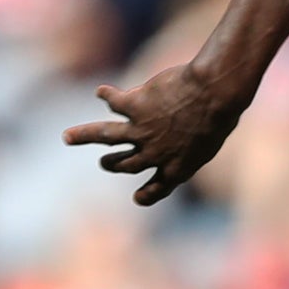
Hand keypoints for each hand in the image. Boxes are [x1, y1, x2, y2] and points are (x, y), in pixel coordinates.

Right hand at [62, 61, 247, 206]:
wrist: (213, 93)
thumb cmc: (221, 113)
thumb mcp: (211, 138)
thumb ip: (193, 143)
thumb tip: (186, 135)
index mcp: (177, 167)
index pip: (157, 189)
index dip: (146, 195)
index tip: (137, 197)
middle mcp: (154, 153)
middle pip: (124, 164)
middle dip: (111, 164)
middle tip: (103, 163)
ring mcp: (141, 131)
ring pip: (105, 136)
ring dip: (84, 136)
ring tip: (68, 137)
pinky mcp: (134, 106)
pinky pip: (114, 101)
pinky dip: (106, 95)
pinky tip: (102, 91)